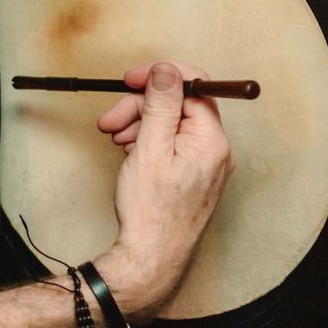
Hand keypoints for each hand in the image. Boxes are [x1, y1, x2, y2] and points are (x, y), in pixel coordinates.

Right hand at [93, 59, 233, 322]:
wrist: (151, 257)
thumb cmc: (151, 211)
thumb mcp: (150, 148)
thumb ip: (160, 104)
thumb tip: (167, 69)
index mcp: (212, 140)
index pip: (194, 86)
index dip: (160, 78)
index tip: (131, 79)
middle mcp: (215, 150)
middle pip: (178, 106)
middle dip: (141, 107)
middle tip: (111, 120)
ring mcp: (206, 164)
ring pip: (171, 124)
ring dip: (139, 124)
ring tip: (116, 140)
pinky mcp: (193, 175)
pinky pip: (171, 144)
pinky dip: (147, 142)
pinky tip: (129, 152)